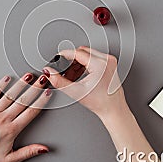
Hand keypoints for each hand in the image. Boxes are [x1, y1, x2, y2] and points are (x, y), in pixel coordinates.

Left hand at [0, 74, 51, 161]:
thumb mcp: (10, 159)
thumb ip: (29, 151)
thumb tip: (44, 148)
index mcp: (11, 130)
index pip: (31, 111)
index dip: (41, 100)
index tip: (47, 93)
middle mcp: (3, 119)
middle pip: (23, 100)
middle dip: (35, 88)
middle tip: (42, 79)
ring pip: (9, 95)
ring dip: (20, 84)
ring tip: (28, 76)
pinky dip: (0, 86)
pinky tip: (7, 79)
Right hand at [44, 47, 162, 161]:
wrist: (113, 110)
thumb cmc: (100, 103)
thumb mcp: (76, 92)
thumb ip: (59, 81)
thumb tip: (49, 72)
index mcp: (100, 64)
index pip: (77, 52)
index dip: (64, 55)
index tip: (57, 57)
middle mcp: (107, 60)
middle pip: (82, 51)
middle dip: (72, 60)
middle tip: (66, 72)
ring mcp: (110, 61)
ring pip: (88, 53)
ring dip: (78, 62)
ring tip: (74, 75)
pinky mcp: (110, 63)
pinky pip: (94, 57)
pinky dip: (86, 63)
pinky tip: (82, 74)